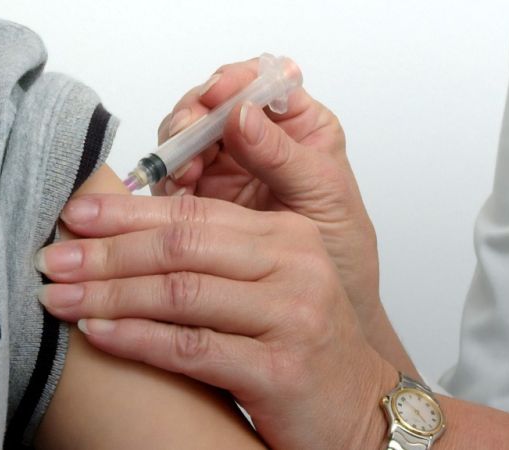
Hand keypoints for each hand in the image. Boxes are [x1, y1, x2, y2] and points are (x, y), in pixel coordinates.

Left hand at [35, 194, 397, 448]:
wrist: (359, 407)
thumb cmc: (303, 343)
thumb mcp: (268, 284)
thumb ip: (215, 256)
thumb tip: (125, 239)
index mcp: (286, 234)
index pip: (194, 211)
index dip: (127, 211)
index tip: (74, 214)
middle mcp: (293, 265)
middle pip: (181, 245)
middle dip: (107, 251)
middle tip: (53, 258)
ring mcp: (291, 315)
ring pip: (180, 293)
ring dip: (110, 294)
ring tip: (61, 297)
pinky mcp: (280, 369)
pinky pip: (191, 348)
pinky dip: (137, 338)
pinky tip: (98, 332)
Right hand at [154, 58, 380, 324]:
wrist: (319, 318)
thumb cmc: (341, 253)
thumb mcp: (324, 198)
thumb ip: (286, 156)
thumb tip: (243, 114)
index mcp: (298, 127)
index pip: (262, 82)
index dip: (236, 82)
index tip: (220, 95)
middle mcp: (256, 142)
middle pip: (213, 105)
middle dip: (196, 114)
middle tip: (188, 133)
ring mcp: (225, 169)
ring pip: (185, 138)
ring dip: (177, 147)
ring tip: (183, 173)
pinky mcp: (199, 200)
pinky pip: (172, 179)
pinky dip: (167, 182)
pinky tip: (176, 194)